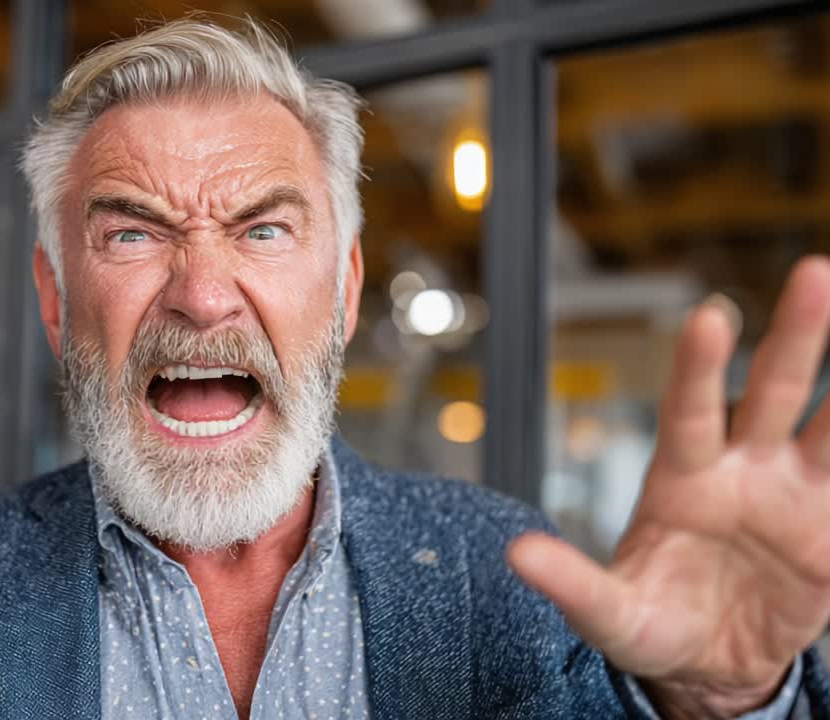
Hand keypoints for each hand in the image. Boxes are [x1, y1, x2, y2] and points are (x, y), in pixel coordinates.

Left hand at [508, 256, 829, 718]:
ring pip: (828, 426)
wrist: (712, 667)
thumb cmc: (653, 626)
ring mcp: (791, 493)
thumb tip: (516, 554)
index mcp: (681, 481)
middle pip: (769, 393)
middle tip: (813, 273)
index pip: (688, 413)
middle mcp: (740, 471)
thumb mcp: (610, 615)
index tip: (707, 318)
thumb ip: (571, 584)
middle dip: (795, 336)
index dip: (696, 368)